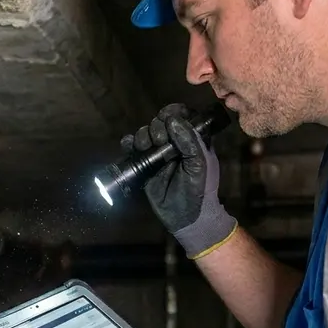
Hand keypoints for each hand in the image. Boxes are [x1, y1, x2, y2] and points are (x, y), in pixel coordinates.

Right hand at [121, 103, 237, 257]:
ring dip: (143, 135)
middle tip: (160, 141)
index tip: (168, 118)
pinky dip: (128, 143)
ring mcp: (158, 153)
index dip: (173, 112)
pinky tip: (130, 147)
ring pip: (145, 133)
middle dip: (157, 127)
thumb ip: (189, 141)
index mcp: (192, 139)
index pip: (181, 115)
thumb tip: (172, 120)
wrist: (186, 216)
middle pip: (160, 122)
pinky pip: (132, 148)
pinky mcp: (144, 165)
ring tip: (146, 147)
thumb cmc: (199, 188)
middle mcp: (174, 143)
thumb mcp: (200, 163)